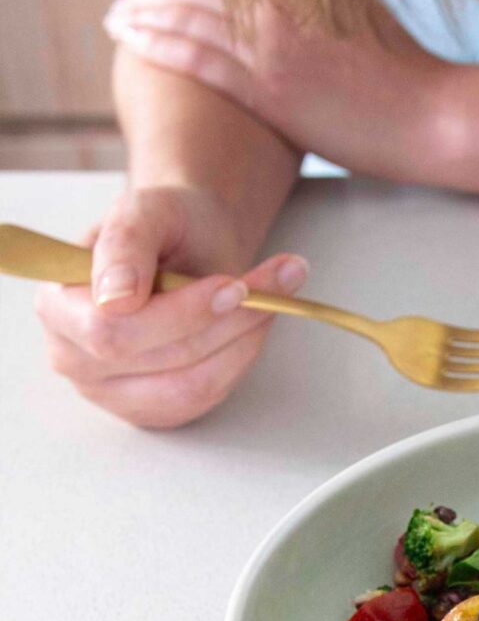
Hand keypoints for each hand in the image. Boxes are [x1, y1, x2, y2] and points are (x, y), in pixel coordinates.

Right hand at [36, 183, 307, 428]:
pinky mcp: (154, 410)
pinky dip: (242, 358)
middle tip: (278, 281)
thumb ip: (125, 243)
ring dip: (245, 340)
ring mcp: (112, 392)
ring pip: (190, 385)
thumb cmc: (162, 227)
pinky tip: (256, 323)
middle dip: (226, 322)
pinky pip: (206, 397)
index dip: (180, 314)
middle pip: (157, 360)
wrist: (187, 245)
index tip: (233, 285)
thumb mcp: (145, 210)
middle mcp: (74, 356)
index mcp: (57, 304)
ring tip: (277, 293)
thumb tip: (114, 296)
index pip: (111, 330)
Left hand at [106, 0, 448, 180]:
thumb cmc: (405, 72)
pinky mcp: (269, 88)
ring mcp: (273, 43)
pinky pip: (195, 57)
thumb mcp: (360, 9)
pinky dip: (156, 42)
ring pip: (185, 11)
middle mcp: (283, 0)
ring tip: (115, 16)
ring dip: (141, 9)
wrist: (432, 116)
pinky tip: (128, 38)